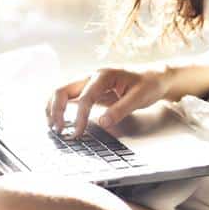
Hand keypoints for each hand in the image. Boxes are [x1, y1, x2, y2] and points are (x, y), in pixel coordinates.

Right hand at [44, 66, 168, 138]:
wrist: (154, 76)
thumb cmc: (148, 84)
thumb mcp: (139, 98)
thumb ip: (120, 110)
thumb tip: (102, 122)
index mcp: (103, 76)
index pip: (84, 97)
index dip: (79, 117)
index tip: (77, 133)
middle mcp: (91, 76)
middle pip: (63, 89)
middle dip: (56, 109)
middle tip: (58, 130)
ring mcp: (88, 82)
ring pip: (61, 91)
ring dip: (53, 107)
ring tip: (54, 126)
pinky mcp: (89, 90)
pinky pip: (69, 97)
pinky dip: (60, 107)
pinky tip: (59, 119)